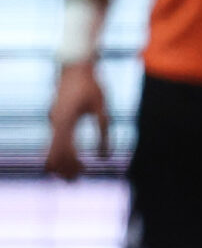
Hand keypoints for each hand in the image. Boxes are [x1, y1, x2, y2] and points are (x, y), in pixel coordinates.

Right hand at [44, 62, 109, 181]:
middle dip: (63, 169)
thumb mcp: (102, 109)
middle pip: (53, 153)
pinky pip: (55, 140)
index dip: (71, 164)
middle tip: (76, 182)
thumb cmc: (91, 85)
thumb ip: (104, 132)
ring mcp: (54, 120)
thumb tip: (104, 157)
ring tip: (76, 174)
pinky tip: (72, 159)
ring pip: (51, 148)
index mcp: (66, 120)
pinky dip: (61, 152)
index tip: (83, 174)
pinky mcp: (56, 119)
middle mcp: (55, 122)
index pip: (63, 149)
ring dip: (62, 162)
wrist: (75, 66)